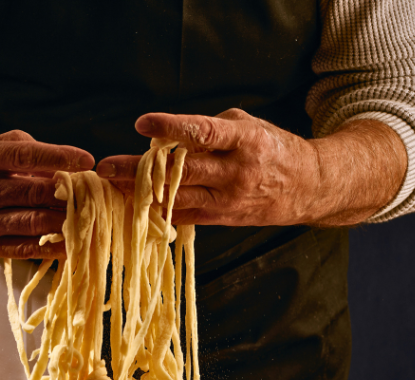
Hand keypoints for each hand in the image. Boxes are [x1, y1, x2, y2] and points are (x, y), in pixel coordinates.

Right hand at [0, 130, 93, 258]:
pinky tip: (71, 242)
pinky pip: (25, 248)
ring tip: (89, 218)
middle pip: (34, 193)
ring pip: (34, 223)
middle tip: (93, 195)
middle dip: (68, 194)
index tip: (87, 160)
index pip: (25, 156)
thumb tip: (67, 172)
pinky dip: (52, 247)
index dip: (59, 158)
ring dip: (66, 221)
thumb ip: (30, 151)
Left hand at [96, 110, 405, 227]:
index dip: (172, 128)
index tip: (142, 124)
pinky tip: (134, 206)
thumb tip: (171, 137)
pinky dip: (158, 211)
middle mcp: (236, 172)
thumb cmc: (273, 150)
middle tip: (106, 167)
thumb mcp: (250, 126)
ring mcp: (228, 200)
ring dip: (141, 194)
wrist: (308, 188)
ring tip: (111, 187)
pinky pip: (184, 216)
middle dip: (140, 169)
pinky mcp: (222, 219)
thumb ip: (213, 129)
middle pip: (181, 171)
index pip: (204, 132)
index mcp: (245, 141)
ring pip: (178, 198)